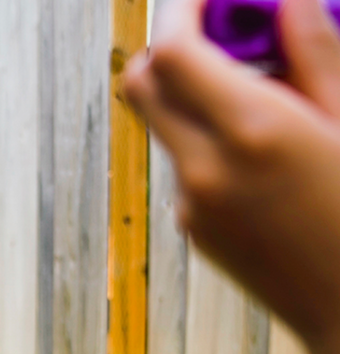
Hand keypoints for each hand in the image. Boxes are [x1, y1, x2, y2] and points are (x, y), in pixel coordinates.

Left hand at [124, 0, 339, 353]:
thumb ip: (314, 56)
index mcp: (250, 134)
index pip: (170, 50)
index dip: (183, 6)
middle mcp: (204, 170)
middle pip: (140, 84)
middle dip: (173, 42)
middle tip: (231, 29)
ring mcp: (189, 205)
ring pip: (164, 122)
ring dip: (197, 91)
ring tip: (274, 93)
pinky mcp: (190, 230)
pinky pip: (184, 163)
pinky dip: (209, 136)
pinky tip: (269, 151)